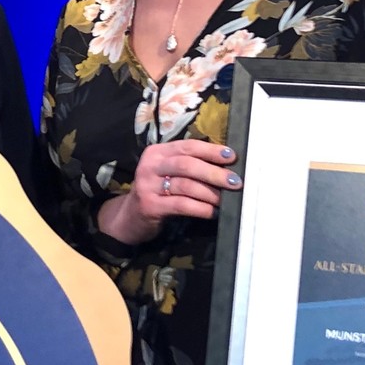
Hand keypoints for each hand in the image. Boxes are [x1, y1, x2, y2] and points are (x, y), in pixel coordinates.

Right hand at [98, 141, 240, 245]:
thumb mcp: (168, 174)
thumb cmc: (157, 193)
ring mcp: (147, 185)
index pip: (188, 146)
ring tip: (225, 199)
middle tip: (235, 182)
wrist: (129, 218)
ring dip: (210, 193)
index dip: (211, 151)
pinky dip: (201, 208)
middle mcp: (150, 165)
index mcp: (157, 152)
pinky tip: (213, 212)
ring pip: (186, 185)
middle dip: (214, 173)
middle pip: (187, 165)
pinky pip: (181, 205)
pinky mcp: (149, 205)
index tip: (232, 157)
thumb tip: (225, 167)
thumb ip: (189, 167)